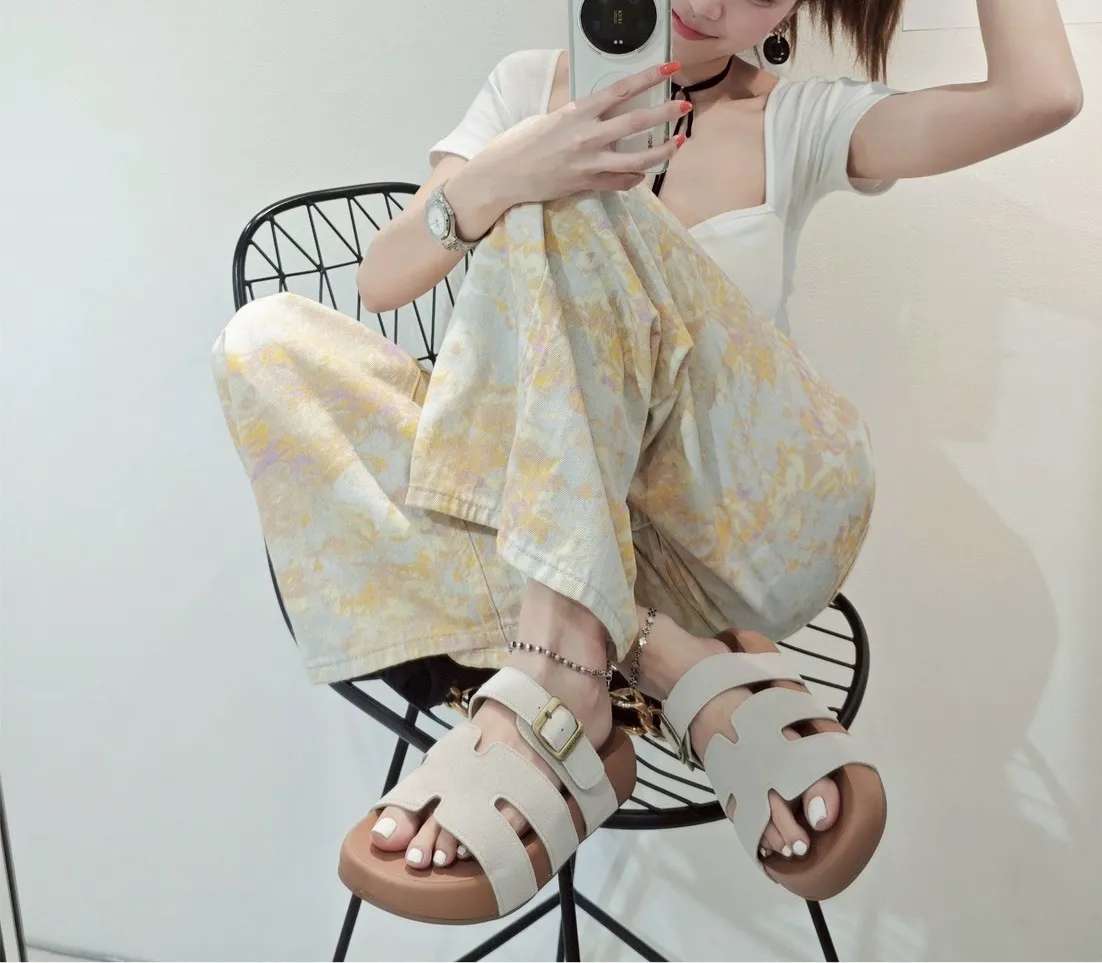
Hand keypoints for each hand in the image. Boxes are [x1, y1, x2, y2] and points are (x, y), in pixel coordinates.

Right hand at [471, 62, 687, 205]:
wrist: (502, 176)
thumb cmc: (520, 144)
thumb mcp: (550, 119)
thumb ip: (578, 116)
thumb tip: (599, 112)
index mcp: (577, 112)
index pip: (621, 90)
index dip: (649, 77)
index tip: (669, 68)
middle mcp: (587, 136)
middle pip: (636, 121)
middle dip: (665, 112)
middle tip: (683, 105)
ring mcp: (589, 163)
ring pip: (637, 157)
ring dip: (662, 150)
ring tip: (678, 142)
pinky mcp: (586, 184)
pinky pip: (621, 182)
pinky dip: (634, 177)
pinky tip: (642, 173)